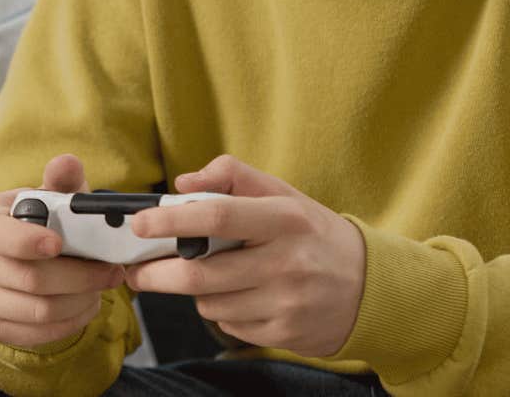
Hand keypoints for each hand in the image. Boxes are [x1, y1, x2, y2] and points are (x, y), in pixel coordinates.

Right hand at [0, 153, 125, 347]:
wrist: (14, 258)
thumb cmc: (38, 222)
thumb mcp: (50, 198)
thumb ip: (62, 181)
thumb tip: (67, 164)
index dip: (25, 241)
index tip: (58, 244)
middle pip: (27, 278)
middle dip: (79, 277)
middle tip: (112, 271)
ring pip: (37, 310)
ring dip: (79, 301)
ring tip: (101, 288)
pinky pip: (35, 334)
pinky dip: (69, 323)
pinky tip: (85, 306)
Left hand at [125, 155, 366, 357]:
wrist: (372, 287)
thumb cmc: (315, 234)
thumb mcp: (284, 194)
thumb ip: (233, 176)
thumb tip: (183, 184)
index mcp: (284, 220)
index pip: (216, 217)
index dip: (170, 221)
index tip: (139, 224)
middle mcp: (286, 263)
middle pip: (200, 275)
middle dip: (157, 274)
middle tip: (137, 270)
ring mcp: (286, 304)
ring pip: (209, 304)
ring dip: (195, 291)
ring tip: (208, 276)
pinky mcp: (285, 334)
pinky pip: (229, 325)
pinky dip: (221, 311)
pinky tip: (240, 296)